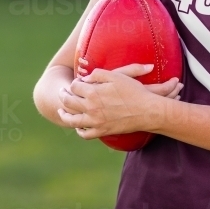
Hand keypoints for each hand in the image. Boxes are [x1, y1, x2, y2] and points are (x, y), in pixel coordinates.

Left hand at [57, 63, 181, 138]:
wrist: (147, 111)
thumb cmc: (133, 91)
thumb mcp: (116, 75)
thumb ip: (97, 74)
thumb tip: (84, 79)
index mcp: (93, 93)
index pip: (74, 87)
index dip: (74, 83)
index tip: (77, 82)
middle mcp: (91, 108)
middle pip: (69, 102)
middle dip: (63, 96)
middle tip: (62, 93)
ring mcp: (96, 122)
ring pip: (72, 120)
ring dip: (64, 115)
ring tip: (61, 111)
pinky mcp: (102, 131)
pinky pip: (85, 134)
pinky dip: (79, 130)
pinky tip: (78, 126)